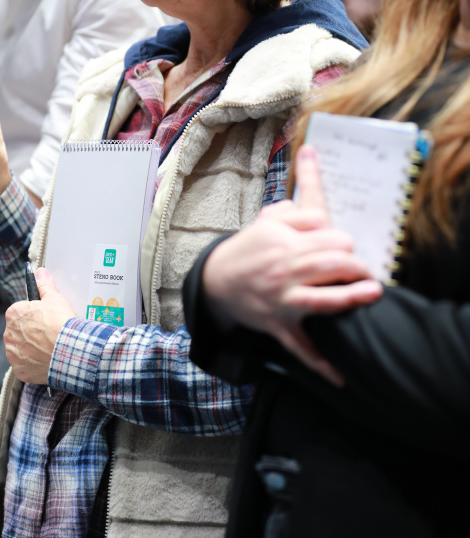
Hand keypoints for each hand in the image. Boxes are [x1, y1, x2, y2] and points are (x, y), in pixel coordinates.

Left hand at [4, 268, 75, 383]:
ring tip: (49, 346)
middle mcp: (8, 334)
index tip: (44, 316)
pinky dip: (34, 363)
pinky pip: (25, 365)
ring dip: (31, 347)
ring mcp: (13, 354)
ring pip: (20, 348)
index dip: (34, 313)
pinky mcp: (20, 370)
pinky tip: (46, 358)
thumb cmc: (60, 323)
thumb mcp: (54, 298)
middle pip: (19, 330)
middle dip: (31, 331)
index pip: (20, 311)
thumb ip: (44, 285)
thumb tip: (40, 273)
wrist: (69, 351)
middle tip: (49, 331)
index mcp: (13, 314)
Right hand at [202, 146, 382, 384]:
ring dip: (352, 297)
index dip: (343, 239)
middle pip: (332, 263)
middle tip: (364, 269)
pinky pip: (302, 348)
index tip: (347, 244)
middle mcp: (285, 270)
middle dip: (356, 264)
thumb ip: (295, 212)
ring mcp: (283, 301)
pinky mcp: (280, 326)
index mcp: (283, 241)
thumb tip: (319, 211)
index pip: (327, 234)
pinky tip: (342, 376)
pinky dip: (322, 364)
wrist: (215, 282)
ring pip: (324, 300)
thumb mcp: (266, 221)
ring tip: (372, 293)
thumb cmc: (246, 249)